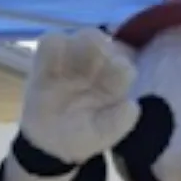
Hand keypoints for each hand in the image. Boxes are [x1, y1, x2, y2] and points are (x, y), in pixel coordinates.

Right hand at [20, 28, 139, 164]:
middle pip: (103, 43)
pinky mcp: (48, 63)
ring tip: (70, 68)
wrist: (49, 143)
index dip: (120, 66)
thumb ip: (118, 123)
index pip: (124, 67)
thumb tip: (132, 105)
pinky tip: (50, 69)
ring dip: (78, 44)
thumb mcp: (102, 136)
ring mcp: (73, 64)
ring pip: (81, 37)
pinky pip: (51, 43)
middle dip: (100, 46)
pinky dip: (52, 47)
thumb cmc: (82, 138)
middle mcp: (97, 70)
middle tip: (92, 61)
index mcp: (114, 85)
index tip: (113, 73)